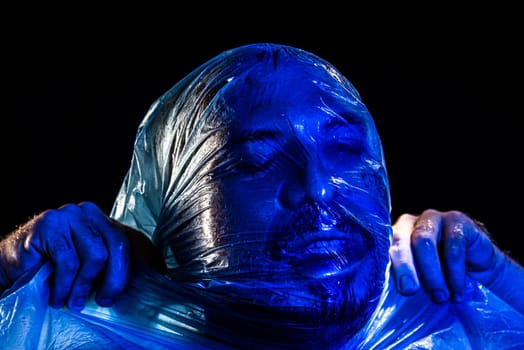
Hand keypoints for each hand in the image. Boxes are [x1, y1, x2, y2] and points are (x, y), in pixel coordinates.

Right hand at [0, 201, 135, 310]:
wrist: (12, 264)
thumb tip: (128, 288)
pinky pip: (69, 261)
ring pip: (96, 254)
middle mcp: (89, 212)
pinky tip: (56, 297)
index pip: (128, 242)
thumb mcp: (86, 266)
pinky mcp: (50, 223)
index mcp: (103, 220)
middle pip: (118, 246)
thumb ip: (107, 268)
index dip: (125, 273)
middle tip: (101, 301)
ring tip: (72, 302)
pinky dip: (64, 285)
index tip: (115, 297)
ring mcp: (70, 215)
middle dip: (112, 280)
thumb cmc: (52, 268)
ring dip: (83, 286)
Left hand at [389, 209, 523, 312]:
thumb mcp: (420, 279)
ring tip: (440, 297)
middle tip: (410, 291)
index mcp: (395, 235)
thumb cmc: (441, 278)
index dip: (388, 265)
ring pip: (424, 241)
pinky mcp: (456, 220)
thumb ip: (405, 279)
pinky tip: (457, 291)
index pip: (384, 245)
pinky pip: (452, 246)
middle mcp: (411, 223)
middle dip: (404, 266)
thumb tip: (397, 292)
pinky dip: (454, 273)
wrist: (480, 273)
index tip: (397, 287)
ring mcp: (433, 218)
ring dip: (431, 273)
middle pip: (401, 239)